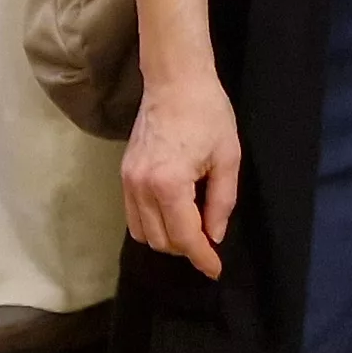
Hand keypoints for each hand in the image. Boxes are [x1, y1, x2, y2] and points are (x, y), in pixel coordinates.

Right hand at [121, 72, 242, 279]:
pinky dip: (152, 225)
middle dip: (187, 249)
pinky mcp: (124, 174)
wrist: (175, 82)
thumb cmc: (209, 115)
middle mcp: (141, 187)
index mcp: (169, 184)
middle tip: (209, 243)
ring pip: (143, 233)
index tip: (215, 270)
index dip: (202, 258)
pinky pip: (132, 216)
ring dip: (168, 240)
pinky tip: (172, 216)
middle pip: (161, 241)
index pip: (185, 237)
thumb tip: (214, 235)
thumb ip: (221, 202)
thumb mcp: (227, 158)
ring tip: (192, 230)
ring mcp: (128, 181)